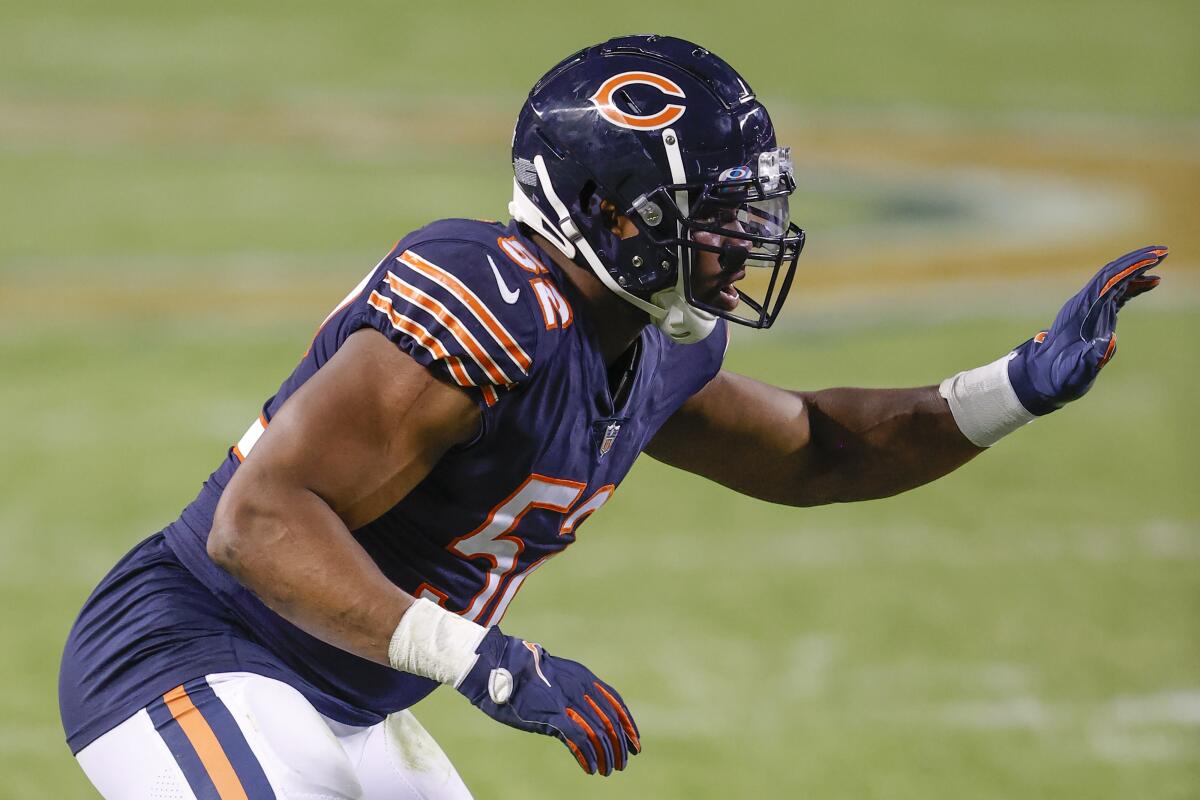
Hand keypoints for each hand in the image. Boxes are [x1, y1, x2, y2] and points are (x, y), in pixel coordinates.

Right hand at [456, 626, 640, 774]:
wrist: (498, 666)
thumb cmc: (523, 673)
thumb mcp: (555, 677)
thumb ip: (571, 691)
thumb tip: (583, 712)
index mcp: (583, 677)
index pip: (615, 703)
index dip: (628, 725)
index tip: (635, 742)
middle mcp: (579, 688)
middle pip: (610, 721)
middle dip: (620, 745)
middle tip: (623, 763)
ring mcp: (566, 702)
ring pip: (598, 733)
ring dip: (606, 755)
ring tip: (608, 769)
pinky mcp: (551, 716)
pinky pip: (578, 740)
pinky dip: (587, 756)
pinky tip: (590, 768)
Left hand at [1008, 245, 1166, 414]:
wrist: (1042, 378)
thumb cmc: (1059, 377)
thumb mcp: (1075, 373)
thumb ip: (1091, 360)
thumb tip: (1110, 343)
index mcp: (1081, 310)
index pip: (1107, 280)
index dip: (1130, 267)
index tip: (1153, 257)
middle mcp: (1084, 304)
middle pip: (1111, 273)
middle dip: (1136, 261)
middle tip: (1164, 251)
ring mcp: (1088, 308)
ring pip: (1114, 281)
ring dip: (1137, 270)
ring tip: (1161, 260)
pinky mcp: (1094, 316)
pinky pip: (1116, 293)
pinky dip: (1134, 286)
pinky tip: (1151, 283)